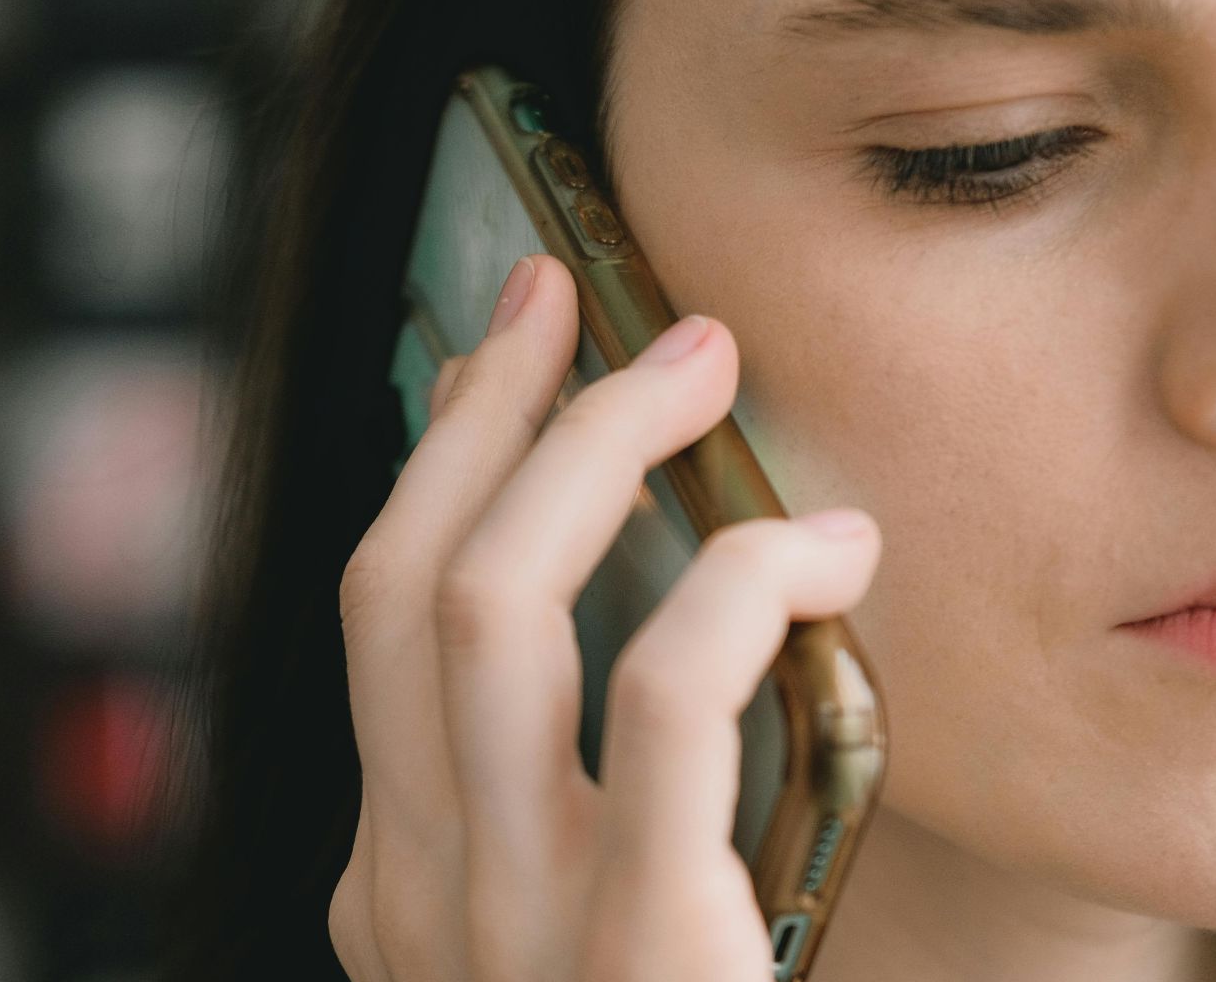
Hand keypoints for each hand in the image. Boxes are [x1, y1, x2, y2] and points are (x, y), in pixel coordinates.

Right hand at [330, 252, 881, 980]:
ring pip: (492, 604)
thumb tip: (661, 618)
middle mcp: (423, 901)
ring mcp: (507, 933)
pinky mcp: (640, 955)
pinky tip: (827, 552)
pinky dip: (742, 583)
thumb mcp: (596, 941)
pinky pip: (666, 698)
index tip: (513, 347)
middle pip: (408, 582)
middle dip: (495, 408)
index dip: (446, 459)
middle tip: (585, 300)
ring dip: (592, 445)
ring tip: (701, 362)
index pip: (388, 623)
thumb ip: (592, 816)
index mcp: (412, 893)